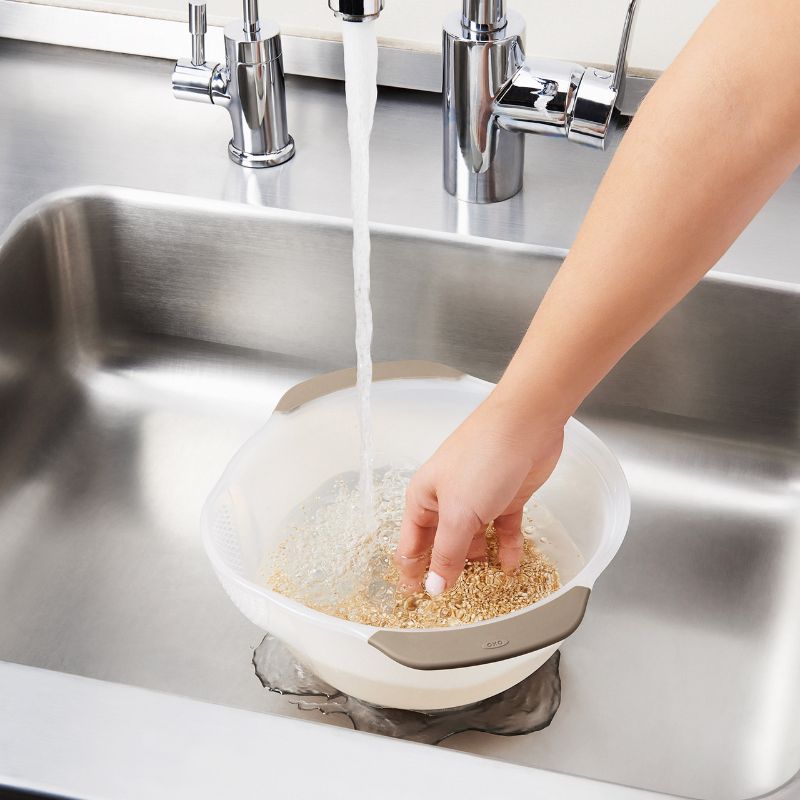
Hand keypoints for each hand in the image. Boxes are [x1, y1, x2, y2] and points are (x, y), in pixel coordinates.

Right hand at [395, 392, 564, 595]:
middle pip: (444, 546)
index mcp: (424, 499)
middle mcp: (447, 501)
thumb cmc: (482, 459)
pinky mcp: (506, 498)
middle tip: (456, 604)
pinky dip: (507, 549)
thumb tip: (434, 588)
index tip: (416, 603)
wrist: (527, 425)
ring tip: (486, 590)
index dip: (412, 574)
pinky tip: (511, 567)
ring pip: (474, 542)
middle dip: (449, 573)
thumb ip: (447, 554)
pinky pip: (503, 531)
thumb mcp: (459, 514)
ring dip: (480, 564)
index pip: (411, 545)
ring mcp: (478, 500)